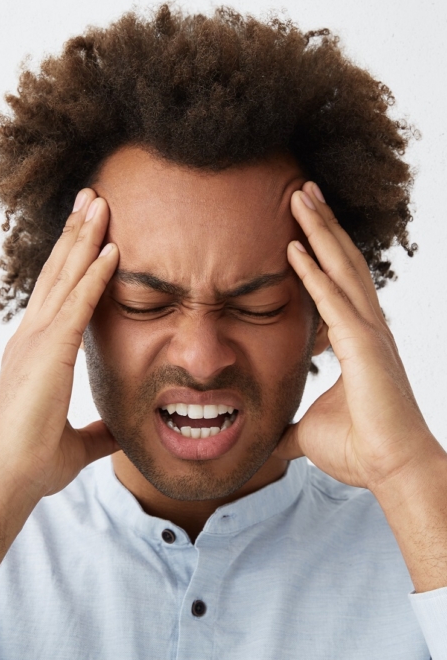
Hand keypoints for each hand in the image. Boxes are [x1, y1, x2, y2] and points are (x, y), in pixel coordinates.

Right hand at [0, 189, 119, 497]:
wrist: (9, 479)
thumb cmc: (34, 461)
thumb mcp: (76, 441)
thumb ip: (98, 431)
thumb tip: (118, 431)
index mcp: (36, 351)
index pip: (58, 294)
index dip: (73, 261)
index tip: (90, 233)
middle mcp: (33, 336)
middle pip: (57, 273)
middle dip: (76, 233)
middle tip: (91, 198)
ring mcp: (37, 340)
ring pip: (65, 277)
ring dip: (85, 238)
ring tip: (99, 203)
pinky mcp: (49, 351)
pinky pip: (78, 304)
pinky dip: (96, 275)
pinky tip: (112, 250)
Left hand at [274, 181, 443, 492]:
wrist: (391, 470)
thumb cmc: (360, 449)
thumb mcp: (310, 430)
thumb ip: (289, 426)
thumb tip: (268, 440)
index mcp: (359, 339)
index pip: (338, 282)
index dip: (322, 250)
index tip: (301, 223)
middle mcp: (368, 327)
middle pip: (343, 262)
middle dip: (322, 224)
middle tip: (302, 189)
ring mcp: (369, 334)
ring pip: (342, 269)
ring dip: (319, 231)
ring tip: (300, 196)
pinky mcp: (364, 348)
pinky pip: (334, 302)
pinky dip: (314, 273)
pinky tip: (294, 247)